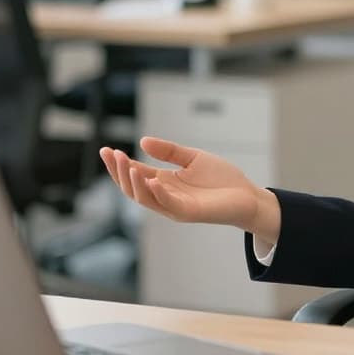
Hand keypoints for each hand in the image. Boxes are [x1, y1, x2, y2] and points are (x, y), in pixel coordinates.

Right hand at [100, 137, 279, 240]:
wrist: (247, 195)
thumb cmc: (222, 180)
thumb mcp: (193, 158)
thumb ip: (169, 151)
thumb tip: (142, 142)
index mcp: (164, 183)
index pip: (135, 174)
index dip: (119, 163)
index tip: (106, 149)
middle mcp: (165, 196)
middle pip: (133, 188)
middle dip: (119, 172)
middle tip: (112, 154)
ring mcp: (175, 206)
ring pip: (145, 198)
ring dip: (133, 182)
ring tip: (126, 164)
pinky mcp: (189, 212)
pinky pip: (168, 204)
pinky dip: (158, 193)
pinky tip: (152, 180)